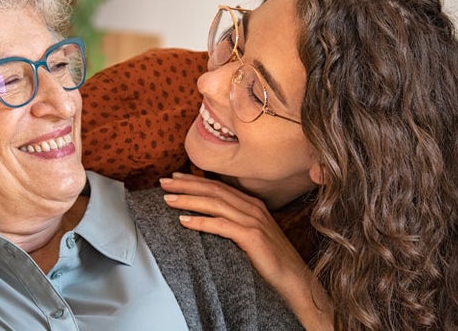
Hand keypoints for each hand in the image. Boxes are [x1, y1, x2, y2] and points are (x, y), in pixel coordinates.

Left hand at [160, 172, 332, 330]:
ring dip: (188, 200)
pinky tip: (184, 221)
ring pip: (214, 204)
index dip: (195, 180)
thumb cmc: (271, 261)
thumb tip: (208, 219)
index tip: (174, 178)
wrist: (294, 280)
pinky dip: (200, 221)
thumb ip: (235, 223)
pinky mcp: (252, 236)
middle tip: (163, 183)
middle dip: (186, 185)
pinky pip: (221, 225)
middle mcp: (252, 208)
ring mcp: (253, 220)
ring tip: (168, 199)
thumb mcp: (252, 235)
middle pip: (213, 190)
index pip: (218, 186)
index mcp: (252, 204)